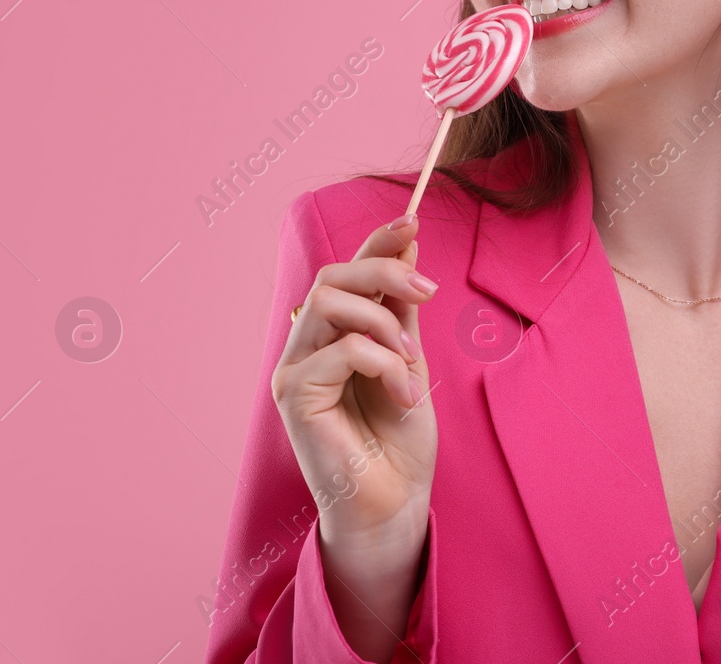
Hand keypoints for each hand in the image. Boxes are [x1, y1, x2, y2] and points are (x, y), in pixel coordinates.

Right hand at [271, 214, 437, 559]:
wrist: (394, 501)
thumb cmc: (399, 439)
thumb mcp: (410, 359)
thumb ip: (401, 309)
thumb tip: (408, 245)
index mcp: (330, 336)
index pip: (345, 272)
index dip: (375, 241)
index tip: (412, 219)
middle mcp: (303, 347)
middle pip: (330, 277)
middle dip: (384, 271)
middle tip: (428, 290)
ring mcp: (292, 370)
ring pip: (328, 302)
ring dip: (384, 323)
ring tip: (412, 360)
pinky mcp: (292, 395)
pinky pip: (340, 350)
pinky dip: (382, 363)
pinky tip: (402, 394)